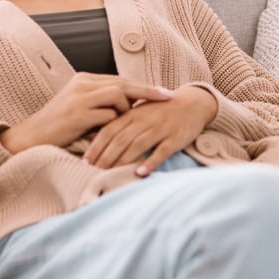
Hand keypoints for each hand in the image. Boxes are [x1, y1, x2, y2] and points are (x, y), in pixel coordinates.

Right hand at [0, 74, 171, 154]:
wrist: (30, 138)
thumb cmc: (59, 127)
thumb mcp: (81, 108)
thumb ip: (102, 102)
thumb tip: (131, 103)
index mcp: (84, 79)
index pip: (120, 79)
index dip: (142, 87)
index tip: (162, 92)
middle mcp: (82, 84)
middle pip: (123, 83)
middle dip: (147, 91)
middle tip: (167, 97)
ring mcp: (79, 98)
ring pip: (117, 96)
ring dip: (126, 111)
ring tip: (126, 124)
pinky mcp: (77, 114)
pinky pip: (107, 116)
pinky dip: (115, 124)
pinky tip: (116, 133)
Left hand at [83, 86, 218, 175]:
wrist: (192, 103)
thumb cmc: (160, 111)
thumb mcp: (139, 112)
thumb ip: (120, 124)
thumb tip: (94, 138)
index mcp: (132, 114)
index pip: (109, 130)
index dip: (96, 146)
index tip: (85, 161)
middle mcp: (145, 120)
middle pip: (121, 139)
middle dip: (106, 157)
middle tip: (93, 172)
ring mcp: (161, 128)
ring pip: (138, 145)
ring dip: (123, 160)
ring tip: (111, 174)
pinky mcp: (176, 137)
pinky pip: (162, 150)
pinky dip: (150, 161)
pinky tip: (140, 172)